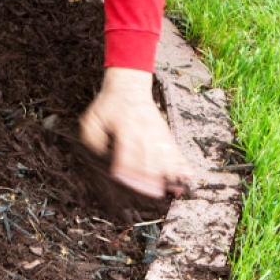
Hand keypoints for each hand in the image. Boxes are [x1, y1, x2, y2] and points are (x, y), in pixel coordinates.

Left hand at [80, 68, 190, 197]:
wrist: (129, 85)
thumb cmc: (108, 105)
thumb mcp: (91, 119)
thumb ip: (92, 139)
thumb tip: (101, 157)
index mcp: (124, 129)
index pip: (126, 153)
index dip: (126, 168)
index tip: (125, 180)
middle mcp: (143, 132)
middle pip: (149, 158)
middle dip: (150, 177)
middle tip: (152, 193)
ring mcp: (156, 133)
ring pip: (165, 156)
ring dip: (170, 174)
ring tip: (175, 188)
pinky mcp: (164, 133)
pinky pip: (175, 150)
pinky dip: (181, 163)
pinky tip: (188, 175)